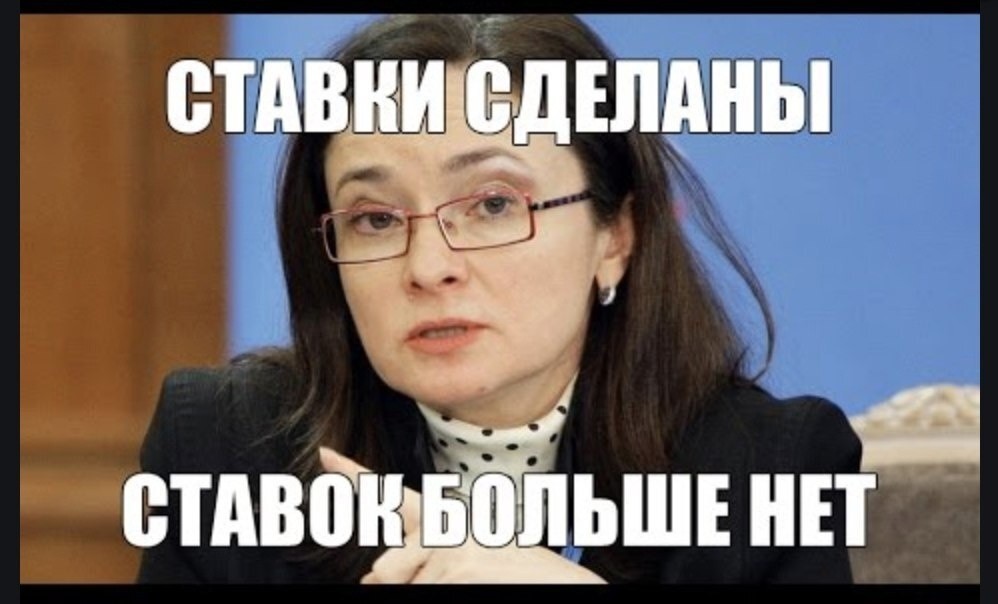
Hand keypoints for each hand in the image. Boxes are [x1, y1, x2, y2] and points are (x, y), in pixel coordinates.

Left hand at [319, 446, 606, 583]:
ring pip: (409, 586)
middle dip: (396, 579)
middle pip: (389, 568)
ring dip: (435, 592)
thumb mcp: (466, 565)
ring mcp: (452, 548)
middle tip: (437, 577)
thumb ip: (419, 563)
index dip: (355, 475)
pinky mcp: (458, 569)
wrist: (565, 584)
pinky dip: (447, 595)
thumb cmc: (517, 577)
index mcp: (447, 522)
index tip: (325, 455)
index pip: (393, 496)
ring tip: (480, 582)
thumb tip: (370, 578)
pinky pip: (426, 592)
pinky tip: (482, 585)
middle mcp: (446, 528)